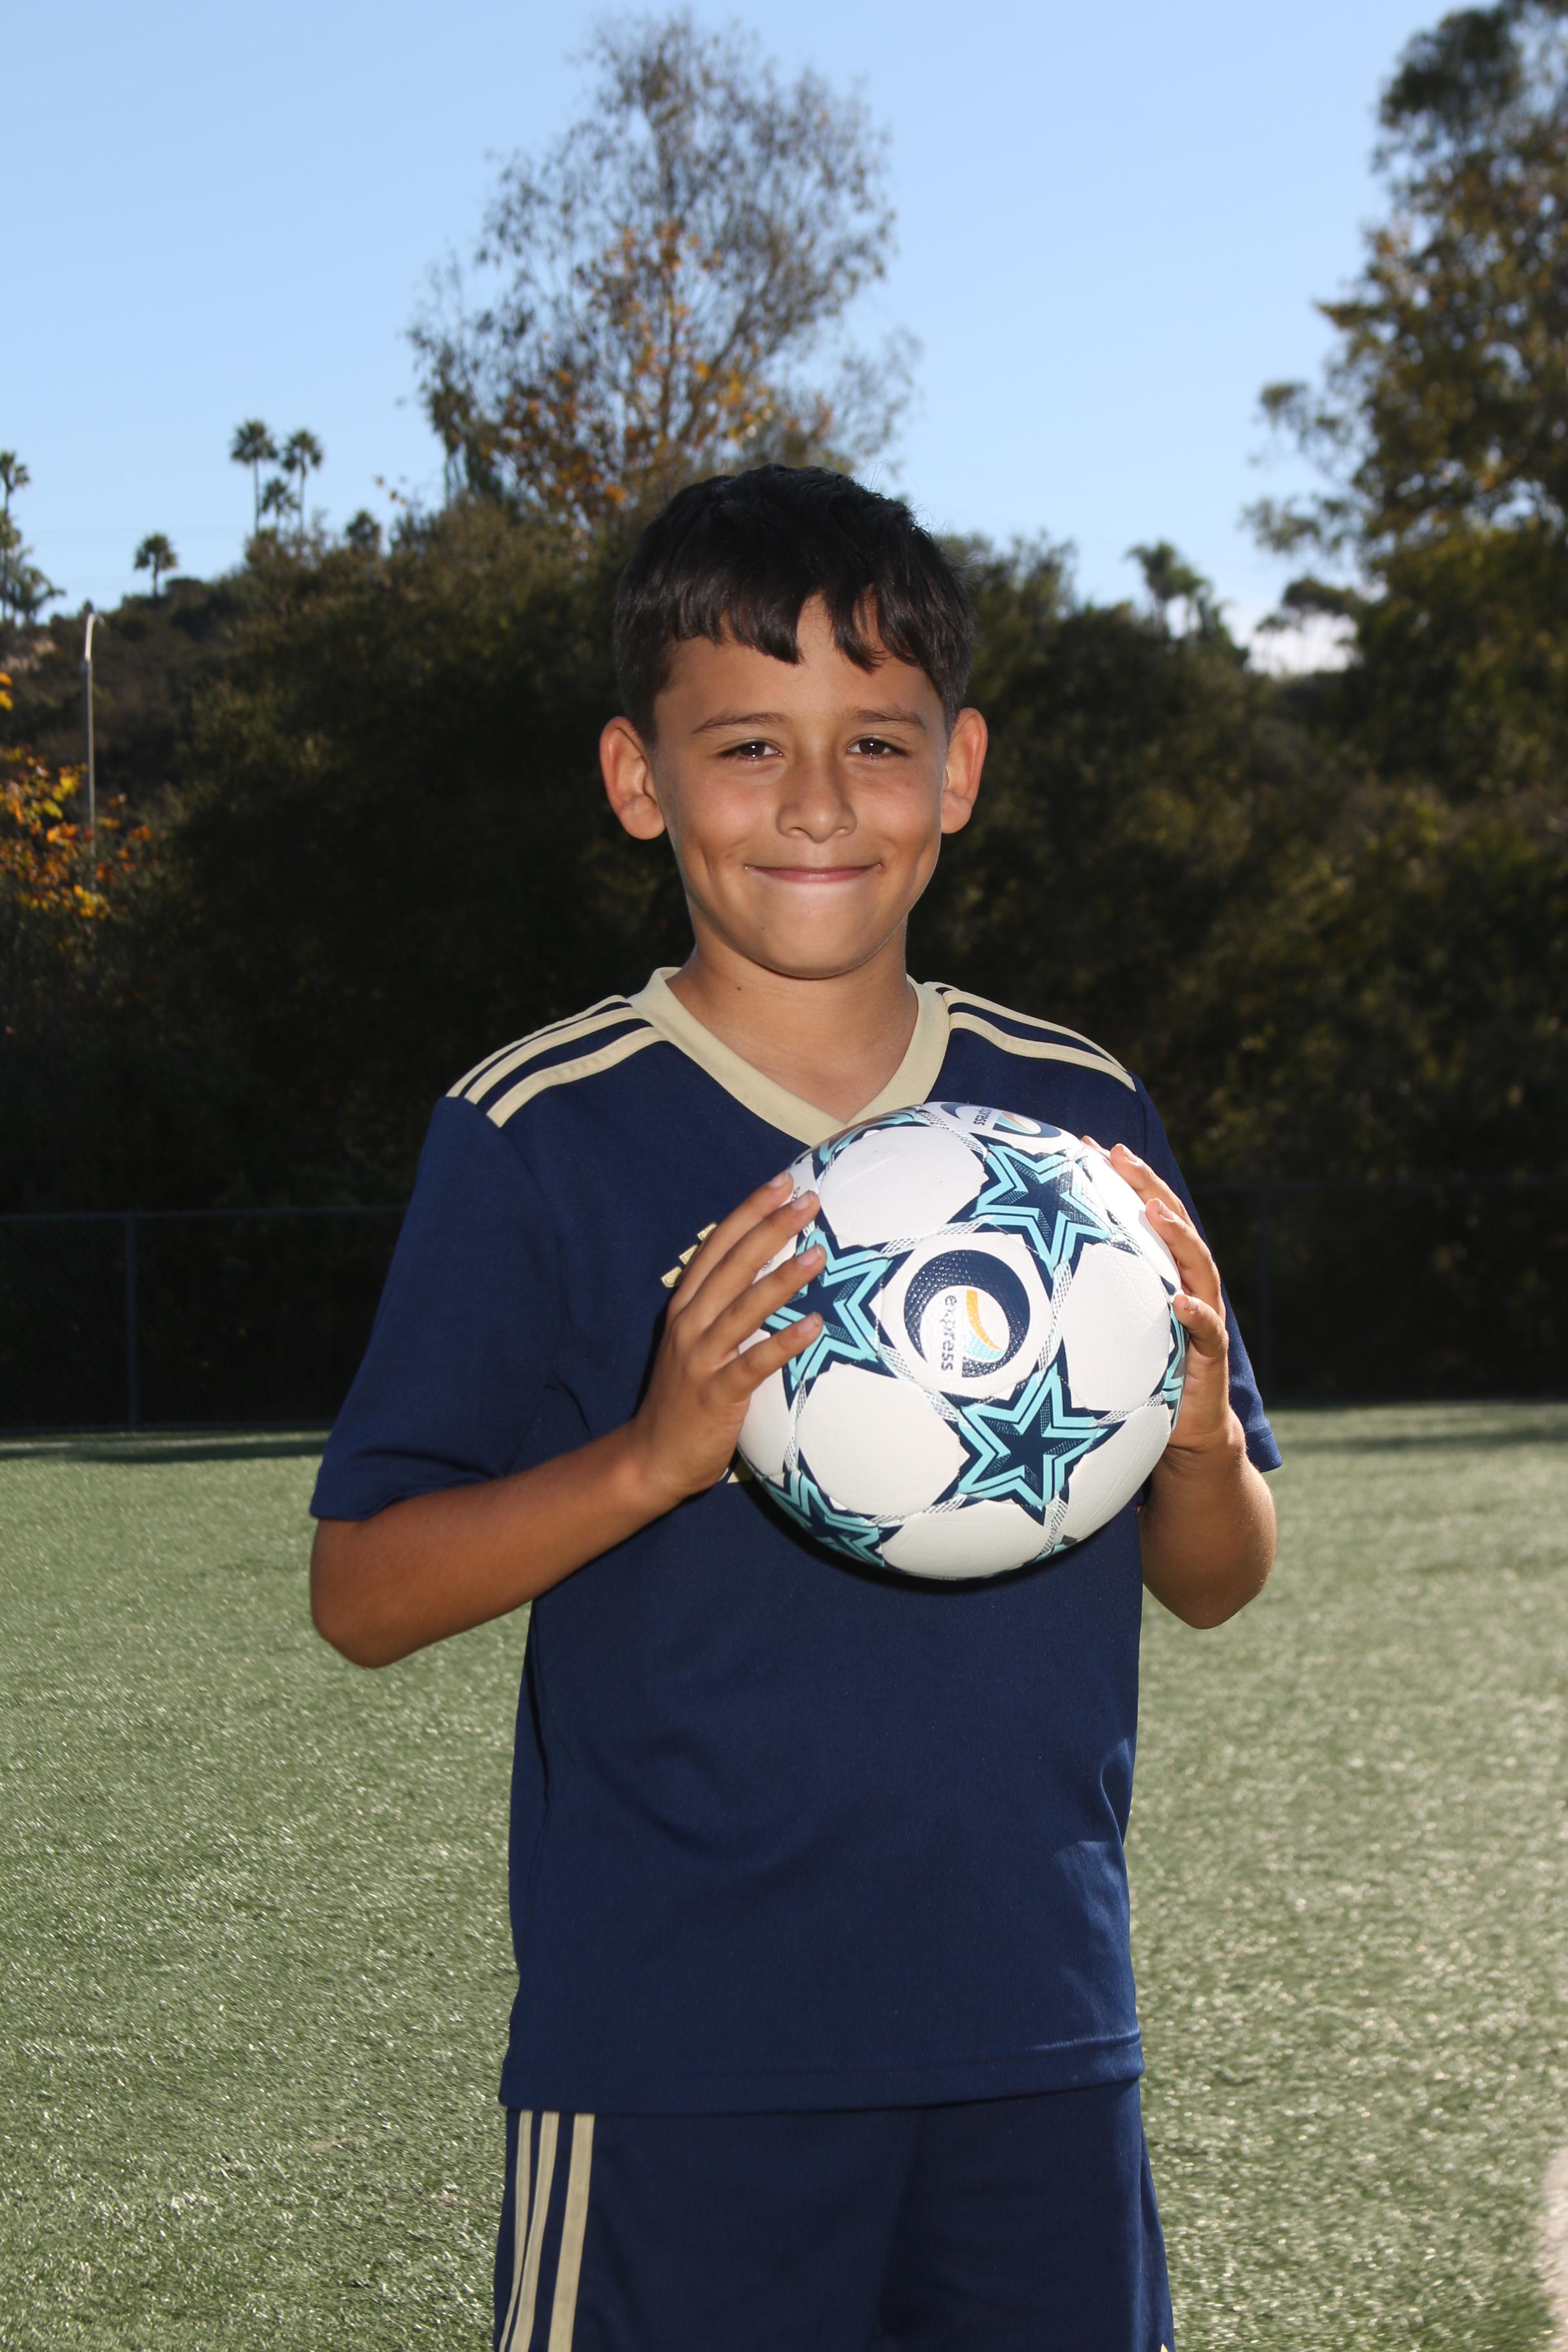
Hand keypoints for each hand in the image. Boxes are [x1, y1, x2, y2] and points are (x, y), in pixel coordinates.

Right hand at [625, 1171, 824, 1511]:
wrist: (651, 1458)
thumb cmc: (684, 1399)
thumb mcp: (696, 1344)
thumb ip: (724, 1312)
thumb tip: (769, 1278)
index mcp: (686, 1307)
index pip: (718, 1247)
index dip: (749, 1212)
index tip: (781, 1183)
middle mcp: (690, 1324)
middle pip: (733, 1265)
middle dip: (770, 1228)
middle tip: (807, 1200)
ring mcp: (700, 1358)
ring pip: (743, 1308)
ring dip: (781, 1278)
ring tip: (817, 1253)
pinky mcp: (715, 1394)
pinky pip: (753, 1363)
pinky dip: (783, 1342)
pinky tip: (814, 1326)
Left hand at [1082, 1139, 1236, 1457]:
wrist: (1184, 1434)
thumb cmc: (1140, 1379)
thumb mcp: (1106, 1334)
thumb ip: (1080, 1306)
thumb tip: (1010, 1287)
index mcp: (1160, 1274)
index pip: (1143, 1214)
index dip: (1120, 1179)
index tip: (1088, 1144)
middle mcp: (1186, 1284)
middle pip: (1173, 1224)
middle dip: (1147, 1186)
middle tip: (1119, 1155)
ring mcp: (1203, 1315)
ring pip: (1197, 1265)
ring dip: (1176, 1236)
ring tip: (1154, 1210)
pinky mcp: (1209, 1355)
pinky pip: (1207, 1330)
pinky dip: (1195, 1312)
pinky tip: (1179, 1299)